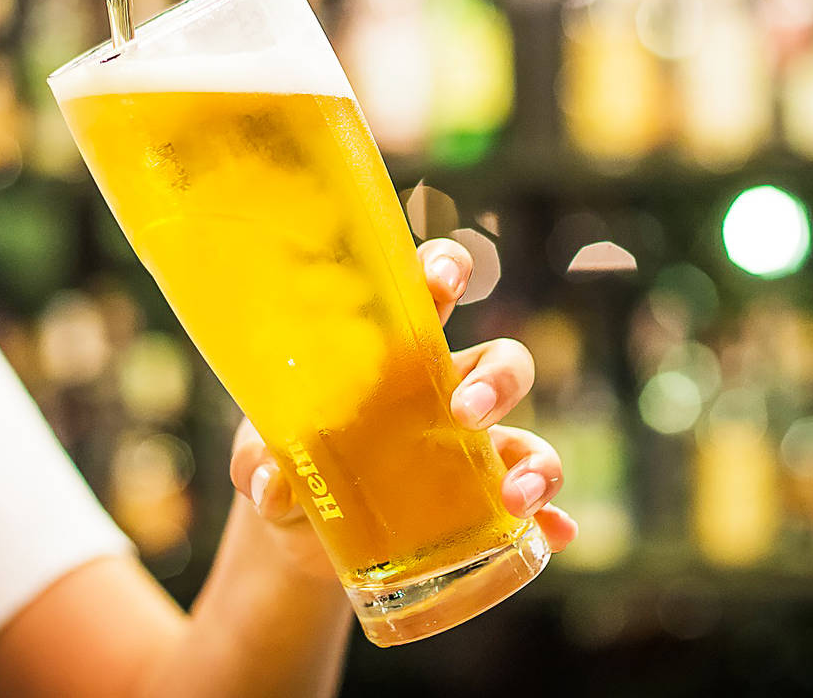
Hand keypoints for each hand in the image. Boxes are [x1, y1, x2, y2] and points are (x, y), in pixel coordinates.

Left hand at [229, 239, 576, 557]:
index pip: (431, 294)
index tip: (445, 281)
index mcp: (394, 356)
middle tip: (466, 408)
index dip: (446, 272)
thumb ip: (258, 464)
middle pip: (499, 362)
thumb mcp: (260, 459)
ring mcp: (469, 452)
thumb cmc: (288, 466)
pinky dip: (549, 521)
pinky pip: (531, 509)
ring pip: (527, 436)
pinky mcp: (480, 506)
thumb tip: (271, 485)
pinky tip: (554, 534)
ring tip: (514, 495)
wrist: (303, 540)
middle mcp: (444, 394)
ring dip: (536, 461)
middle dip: (497, 379)